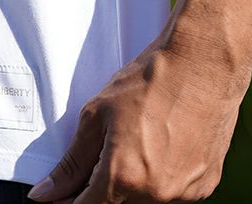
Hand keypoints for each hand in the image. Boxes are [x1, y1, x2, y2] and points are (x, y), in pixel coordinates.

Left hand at [27, 42, 244, 202]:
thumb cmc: (151, 79)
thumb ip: (72, 161)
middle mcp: (157, 193)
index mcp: (125, 176)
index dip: (69, 199)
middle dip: (101, 183)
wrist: (203, 62)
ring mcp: (185, 192)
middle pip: (116, 202)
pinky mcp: (205, 184)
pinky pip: (172, 191)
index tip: (59, 193)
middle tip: (103, 148)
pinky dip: (160, 174)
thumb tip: (47, 192)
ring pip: (144, 198)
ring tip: (137, 135)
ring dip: (132, 179)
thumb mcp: (97, 114)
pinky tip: (160, 142)